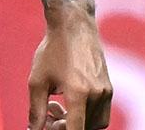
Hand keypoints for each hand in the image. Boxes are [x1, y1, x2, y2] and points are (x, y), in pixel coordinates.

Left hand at [28, 14, 111, 129]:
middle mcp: (97, 94)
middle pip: (85, 128)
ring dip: (76, 122)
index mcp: (79, 93)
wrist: (73, 24)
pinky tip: (67, 99)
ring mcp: (106, 91)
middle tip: (48, 117)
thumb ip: (36, 110)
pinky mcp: (108, 87)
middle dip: (66, 127)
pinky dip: (85, 113)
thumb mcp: (38, 80)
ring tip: (55, 108)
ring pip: (95, 122)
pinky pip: (100, 111)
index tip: (52, 129)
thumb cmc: (52, 49)